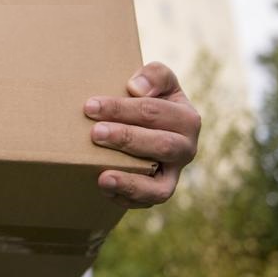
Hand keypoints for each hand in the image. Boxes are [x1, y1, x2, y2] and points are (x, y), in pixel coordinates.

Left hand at [85, 61, 200, 207]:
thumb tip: (136, 88)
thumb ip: (155, 75)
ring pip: (161, 186)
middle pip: (161, 145)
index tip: (90, 106)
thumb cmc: (149, 99)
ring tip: (104, 178)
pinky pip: (148, 201)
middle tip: (95, 133)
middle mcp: (186, 148)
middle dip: (126, 138)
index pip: (153, 111)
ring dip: (131, 182)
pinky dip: (127, 198)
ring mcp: (175, 173)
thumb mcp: (157, 80)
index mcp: (186, 117)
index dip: (121, 108)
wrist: (149, 125)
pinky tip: (105, 189)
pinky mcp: (161, 190)